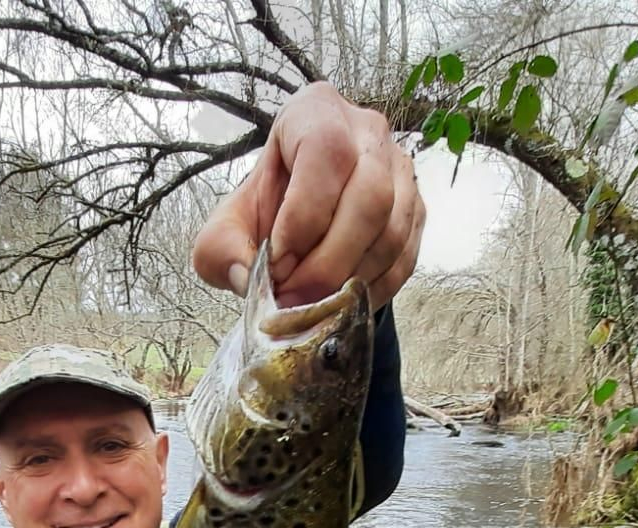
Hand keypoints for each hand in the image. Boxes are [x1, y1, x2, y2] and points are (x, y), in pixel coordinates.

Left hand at [192, 81, 423, 311]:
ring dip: (350, 281)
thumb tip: (245, 277)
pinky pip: (405, 257)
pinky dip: (372, 291)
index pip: (327, 152)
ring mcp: (400, 170)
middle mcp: (368, 131)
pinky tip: (340, 304)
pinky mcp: (416, 210)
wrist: (297, 221)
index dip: (304, 215)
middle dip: (329, 262)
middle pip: (370, 195)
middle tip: (295, 299)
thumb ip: (221, 249)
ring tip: (313, 306)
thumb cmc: (264, 211)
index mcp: (315, 112)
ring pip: (392, 231)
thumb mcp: (227, 226)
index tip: (277, 262)